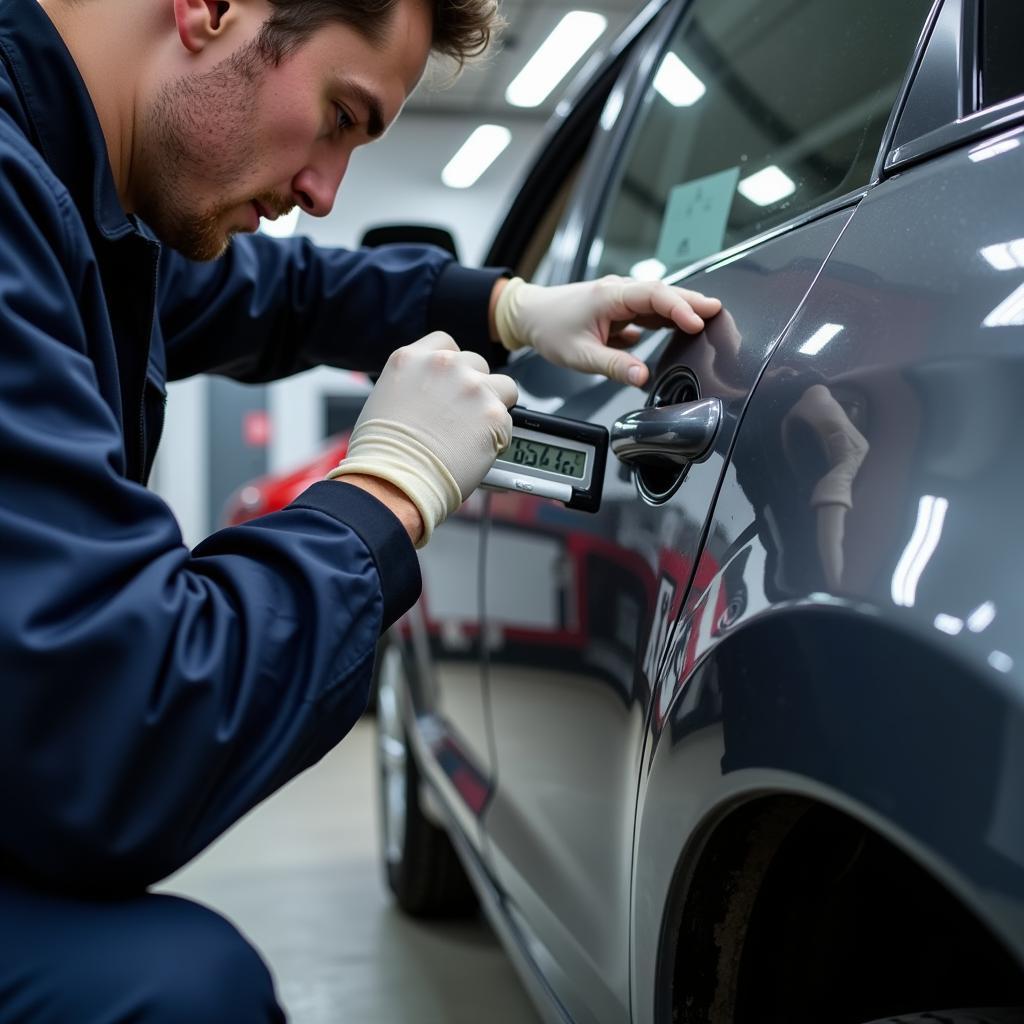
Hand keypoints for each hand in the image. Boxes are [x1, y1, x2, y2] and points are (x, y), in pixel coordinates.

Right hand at [328, 333, 517, 545]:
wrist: (394, 482)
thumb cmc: (382, 453)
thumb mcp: (386, 400)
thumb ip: (415, 385)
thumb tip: (433, 395)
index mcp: (412, 358)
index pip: (446, 344)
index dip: (454, 366)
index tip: (452, 385)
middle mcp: (444, 365)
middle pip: (477, 364)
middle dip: (474, 388)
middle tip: (462, 418)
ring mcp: (471, 387)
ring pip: (503, 387)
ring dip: (493, 407)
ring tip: (474, 434)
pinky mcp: (493, 413)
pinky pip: (508, 421)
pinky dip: (498, 438)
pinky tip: (476, 452)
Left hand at [493, 276, 721, 385]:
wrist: (529, 315)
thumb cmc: (550, 328)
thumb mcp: (580, 355)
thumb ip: (615, 366)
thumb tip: (643, 378)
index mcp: (610, 295)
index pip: (654, 295)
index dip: (679, 307)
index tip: (698, 322)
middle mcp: (618, 292)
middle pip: (663, 293)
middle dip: (691, 301)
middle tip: (718, 312)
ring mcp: (620, 300)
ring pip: (658, 302)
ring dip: (681, 310)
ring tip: (707, 320)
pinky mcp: (620, 310)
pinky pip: (649, 312)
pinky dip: (666, 319)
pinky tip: (679, 329)